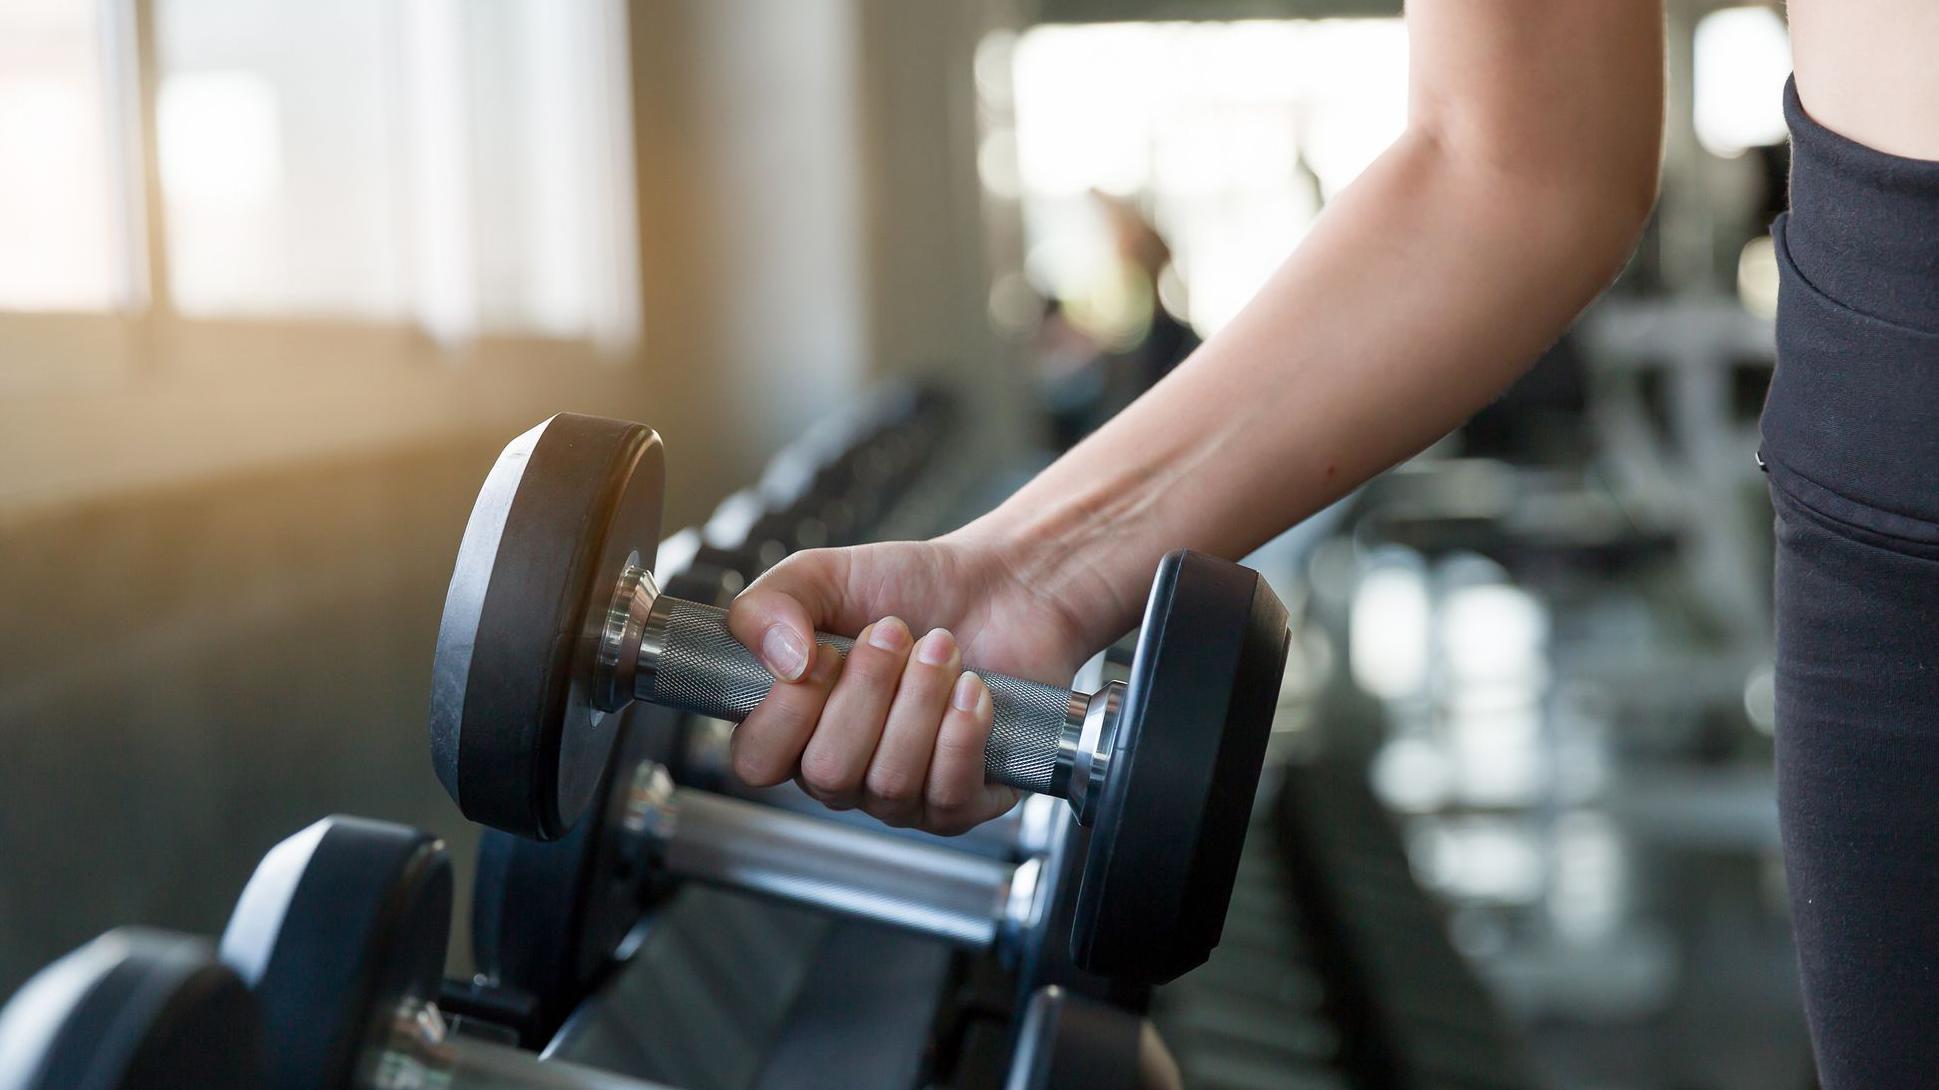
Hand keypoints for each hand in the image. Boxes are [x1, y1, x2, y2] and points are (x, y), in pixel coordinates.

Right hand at [724, 529, 1109, 833]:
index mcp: (794, 729)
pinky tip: (971, 688)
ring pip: (890, 783)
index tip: (828, 650)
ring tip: (941, 647)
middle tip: (896, 630)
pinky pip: (948, 798)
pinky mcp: (962, 800)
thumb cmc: (906, 588)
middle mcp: (842, 772)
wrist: (996, 586)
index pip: (757, 762)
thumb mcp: (819, 576)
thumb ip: (766, 607)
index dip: (790, 710)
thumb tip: (783, 663)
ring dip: (921, 699)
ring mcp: (899, 795)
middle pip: (828, 773)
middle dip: (870, 689)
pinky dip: (962, 733)